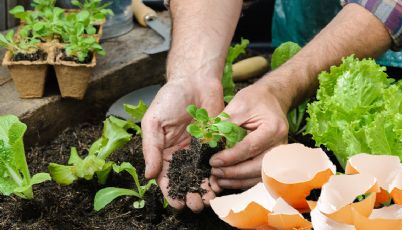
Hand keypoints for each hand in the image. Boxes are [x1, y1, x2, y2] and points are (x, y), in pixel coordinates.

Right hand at [141, 77, 223, 211]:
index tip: (176, 204)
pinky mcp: (215, 144)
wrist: (196, 80)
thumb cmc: (170, 98)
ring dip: (204, 189)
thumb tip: (149, 176)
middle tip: (195, 205)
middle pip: (185, 180)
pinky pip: (216, 163)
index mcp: (163, 151)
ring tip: (208, 200)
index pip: (165, 178)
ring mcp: (199, 150)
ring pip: (201, 175)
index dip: (170, 192)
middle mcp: (181, 154)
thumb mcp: (154, 122)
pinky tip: (220, 184)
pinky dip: (218, 174)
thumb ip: (151, 149)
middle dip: (189, 195)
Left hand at [209, 83, 288, 190]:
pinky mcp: (273, 161)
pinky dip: (243, 181)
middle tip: (213, 171)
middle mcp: (280, 145)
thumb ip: (224, 124)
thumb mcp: (239, 105)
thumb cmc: (255, 99)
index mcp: (273, 128)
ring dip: (237, 181)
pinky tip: (227, 180)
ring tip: (217, 179)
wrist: (272, 99)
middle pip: (257, 166)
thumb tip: (207, 142)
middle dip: (233, 172)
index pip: (250, 147)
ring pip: (258, 176)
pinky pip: (258, 176)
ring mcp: (279, 155)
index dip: (231, 157)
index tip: (213, 160)